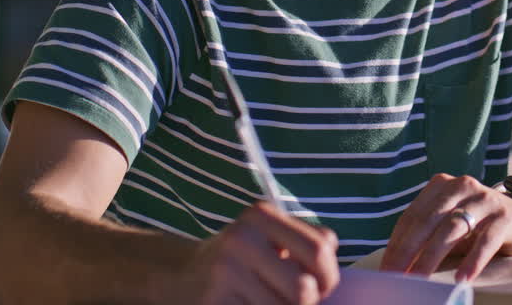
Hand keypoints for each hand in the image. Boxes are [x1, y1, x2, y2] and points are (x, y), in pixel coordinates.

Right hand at [170, 201, 339, 303]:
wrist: (180, 276)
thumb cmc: (240, 258)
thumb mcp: (269, 236)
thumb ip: (306, 238)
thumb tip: (332, 249)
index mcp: (261, 216)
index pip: (319, 248)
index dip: (329, 275)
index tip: (322, 285)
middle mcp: (241, 239)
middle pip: (304, 289)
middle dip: (308, 301)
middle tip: (298, 300)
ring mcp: (224, 273)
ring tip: (269, 300)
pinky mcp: (214, 302)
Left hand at [381, 174, 511, 280]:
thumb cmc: (479, 226)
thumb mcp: (450, 225)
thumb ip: (427, 237)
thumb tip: (396, 264)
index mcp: (442, 185)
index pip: (412, 216)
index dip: (397, 244)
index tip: (386, 269)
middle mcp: (462, 186)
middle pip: (428, 221)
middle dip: (408, 251)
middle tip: (396, 276)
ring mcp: (485, 199)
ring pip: (452, 229)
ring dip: (433, 257)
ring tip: (420, 279)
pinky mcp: (505, 216)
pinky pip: (486, 240)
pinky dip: (473, 260)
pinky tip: (463, 278)